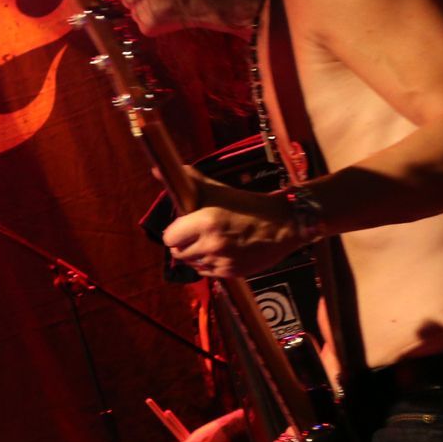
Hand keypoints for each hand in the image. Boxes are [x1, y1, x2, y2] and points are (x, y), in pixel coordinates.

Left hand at [161, 171, 301, 278]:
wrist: (284, 224)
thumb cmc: (249, 205)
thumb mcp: (218, 190)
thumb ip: (188, 181)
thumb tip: (158, 169)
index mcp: (206, 222)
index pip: (170, 237)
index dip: (175, 232)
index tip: (183, 227)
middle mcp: (212, 244)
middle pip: (178, 253)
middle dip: (183, 244)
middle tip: (195, 235)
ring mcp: (221, 261)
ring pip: (191, 264)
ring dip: (195, 255)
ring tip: (209, 242)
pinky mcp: (230, 273)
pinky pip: (207, 273)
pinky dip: (209, 264)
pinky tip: (220, 252)